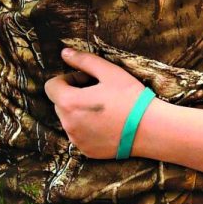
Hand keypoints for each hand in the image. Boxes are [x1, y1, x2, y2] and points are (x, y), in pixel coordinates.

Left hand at [45, 47, 162, 158]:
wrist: (151, 129)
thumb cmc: (131, 98)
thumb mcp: (110, 72)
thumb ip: (84, 60)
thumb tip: (64, 52)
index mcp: (69, 102)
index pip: (51, 86)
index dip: (68, 79)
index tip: (87, 80)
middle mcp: (67, 123)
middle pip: (60, 103)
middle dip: (74, 95)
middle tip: (99, 93)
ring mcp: (76, 139)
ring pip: (70, 120)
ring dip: (80, 112)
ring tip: (105, 110)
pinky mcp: (86, 151)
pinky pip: (80, 135)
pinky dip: (88, 128)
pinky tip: (108, 124)